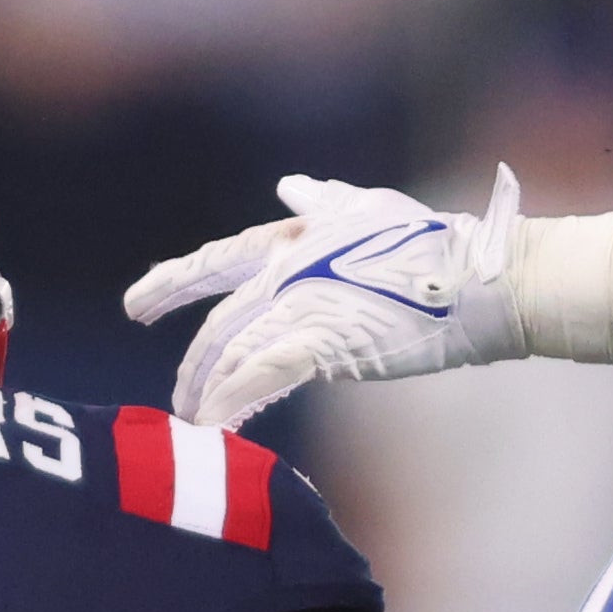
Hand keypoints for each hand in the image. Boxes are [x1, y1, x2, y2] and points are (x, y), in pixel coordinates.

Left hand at [125, 171, 523, 432]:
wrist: (476, 279)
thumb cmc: (432, 244)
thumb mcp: (368, 209)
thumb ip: (322, 203)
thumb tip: (290, 184)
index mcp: (293, 239)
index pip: (216, 262)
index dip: (171, 282)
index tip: (136, 304)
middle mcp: (287, 271)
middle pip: (217, 323)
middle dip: (190, 365)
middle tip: (172, 401)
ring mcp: (302, 306)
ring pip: (232, 354)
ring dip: (207, 392)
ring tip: (191, 423)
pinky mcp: (323, 342)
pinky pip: (260, 377)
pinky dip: (231, 401)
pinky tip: (211, 426)